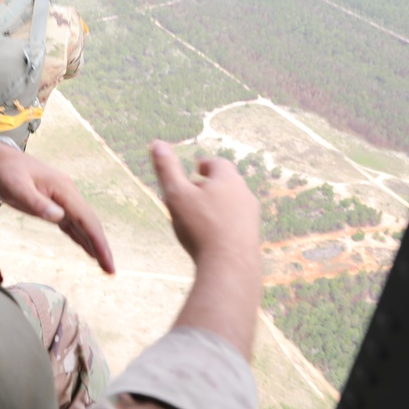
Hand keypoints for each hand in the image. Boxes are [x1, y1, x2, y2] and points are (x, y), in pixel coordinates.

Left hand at [0, 144, 114, 273]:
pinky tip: (88, 250)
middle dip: (101, 246)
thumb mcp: (15, 187)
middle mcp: (67, 194)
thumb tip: (59, 217)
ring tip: (105, 265)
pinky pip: (72, 224)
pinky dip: (82, 237)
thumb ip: (36, 202)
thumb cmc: (5, 172)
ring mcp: (62, 199)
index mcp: (62, 189)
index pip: (86, 219)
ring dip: (94, 243)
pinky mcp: (53, 204)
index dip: (98, 241)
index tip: (107, 262)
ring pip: (83, 224)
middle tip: (111, 271)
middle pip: (89, 222)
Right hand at [151, 140, 259, 264]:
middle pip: (227, 183)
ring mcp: (251, 216)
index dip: (206, 165)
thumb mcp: (176, 195)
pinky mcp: (252, 236)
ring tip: (202, 215)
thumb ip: (167, 169)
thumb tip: (157, 143)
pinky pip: (236, 224)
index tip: (197, 169)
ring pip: (233, 203)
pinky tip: (212, 236)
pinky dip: (224, 224)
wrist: (229, 266)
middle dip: (212, 185)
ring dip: (219, 205)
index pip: (218, 163)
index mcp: (228, 179)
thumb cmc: (200, 227)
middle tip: (195, 192)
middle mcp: (244, 194)